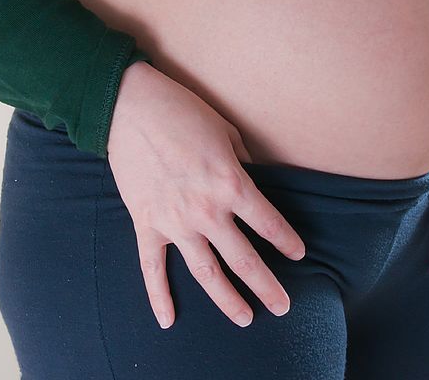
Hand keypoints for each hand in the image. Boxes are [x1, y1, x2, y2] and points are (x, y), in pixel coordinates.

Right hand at [107, 61, 306, 328]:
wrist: (129, 108)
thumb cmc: (182, 112)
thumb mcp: (226, 131)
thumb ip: (243, 161)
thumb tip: (253, 178)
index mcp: (231, 184)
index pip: (269, 224)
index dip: (287, 241)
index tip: (299, 254)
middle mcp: (207, 210)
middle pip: (244, 260)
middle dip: (267, 287)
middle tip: (283, 306)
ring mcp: (174, 221)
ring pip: (206, 272)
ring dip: (227, 299)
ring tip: (245, 319)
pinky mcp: (146, 223)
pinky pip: (152, 268)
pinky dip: (159, 296)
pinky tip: (168, 320)